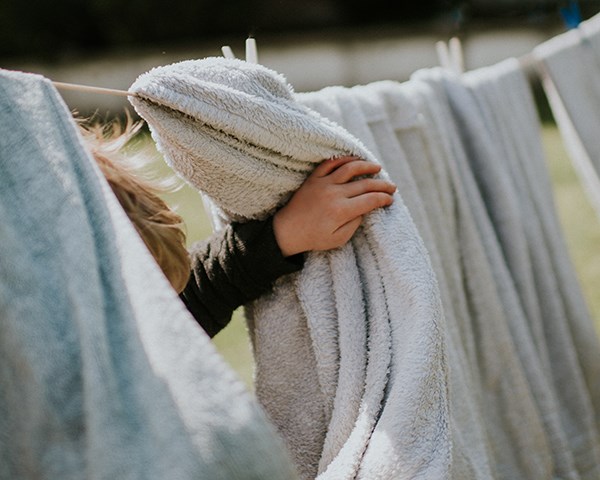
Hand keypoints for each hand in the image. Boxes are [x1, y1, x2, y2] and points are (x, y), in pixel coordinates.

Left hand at [273, 156, 395, 256]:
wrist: (287, 231)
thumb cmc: (314, 238)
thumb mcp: (338, 239)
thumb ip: (355, 224)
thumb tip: (365, 209)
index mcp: (341, 211)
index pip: (370, 200)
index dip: (384, 199)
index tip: (390, 200)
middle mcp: (334, 194)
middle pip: (365, 184)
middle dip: (382, 185)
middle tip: (392, 186)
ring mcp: (323, 183)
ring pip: (350, 168)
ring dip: (366, 166)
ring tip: (377, 167)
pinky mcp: (314, 179)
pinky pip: (330, 163)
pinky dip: (343, 159)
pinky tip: (354, 160)